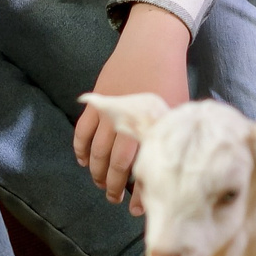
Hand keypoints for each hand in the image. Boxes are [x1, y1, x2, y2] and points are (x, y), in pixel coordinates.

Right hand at [75, 4, 191, 208]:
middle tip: (115, 199)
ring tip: (102, 185)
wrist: (151, 47)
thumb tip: (168, 170)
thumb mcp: (175, 112)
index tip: (135, 209)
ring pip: (96, 153)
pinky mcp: (95, 104)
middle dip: (113, 187)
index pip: (137, 169)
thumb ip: (168, 139)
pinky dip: (80, 149)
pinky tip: (84, 162)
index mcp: (148, 128)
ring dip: (97, 173)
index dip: (136, 193)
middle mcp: (125, 125)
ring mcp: (107, 114)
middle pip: (114, 166)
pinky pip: (81, 132)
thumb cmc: (170, 80)